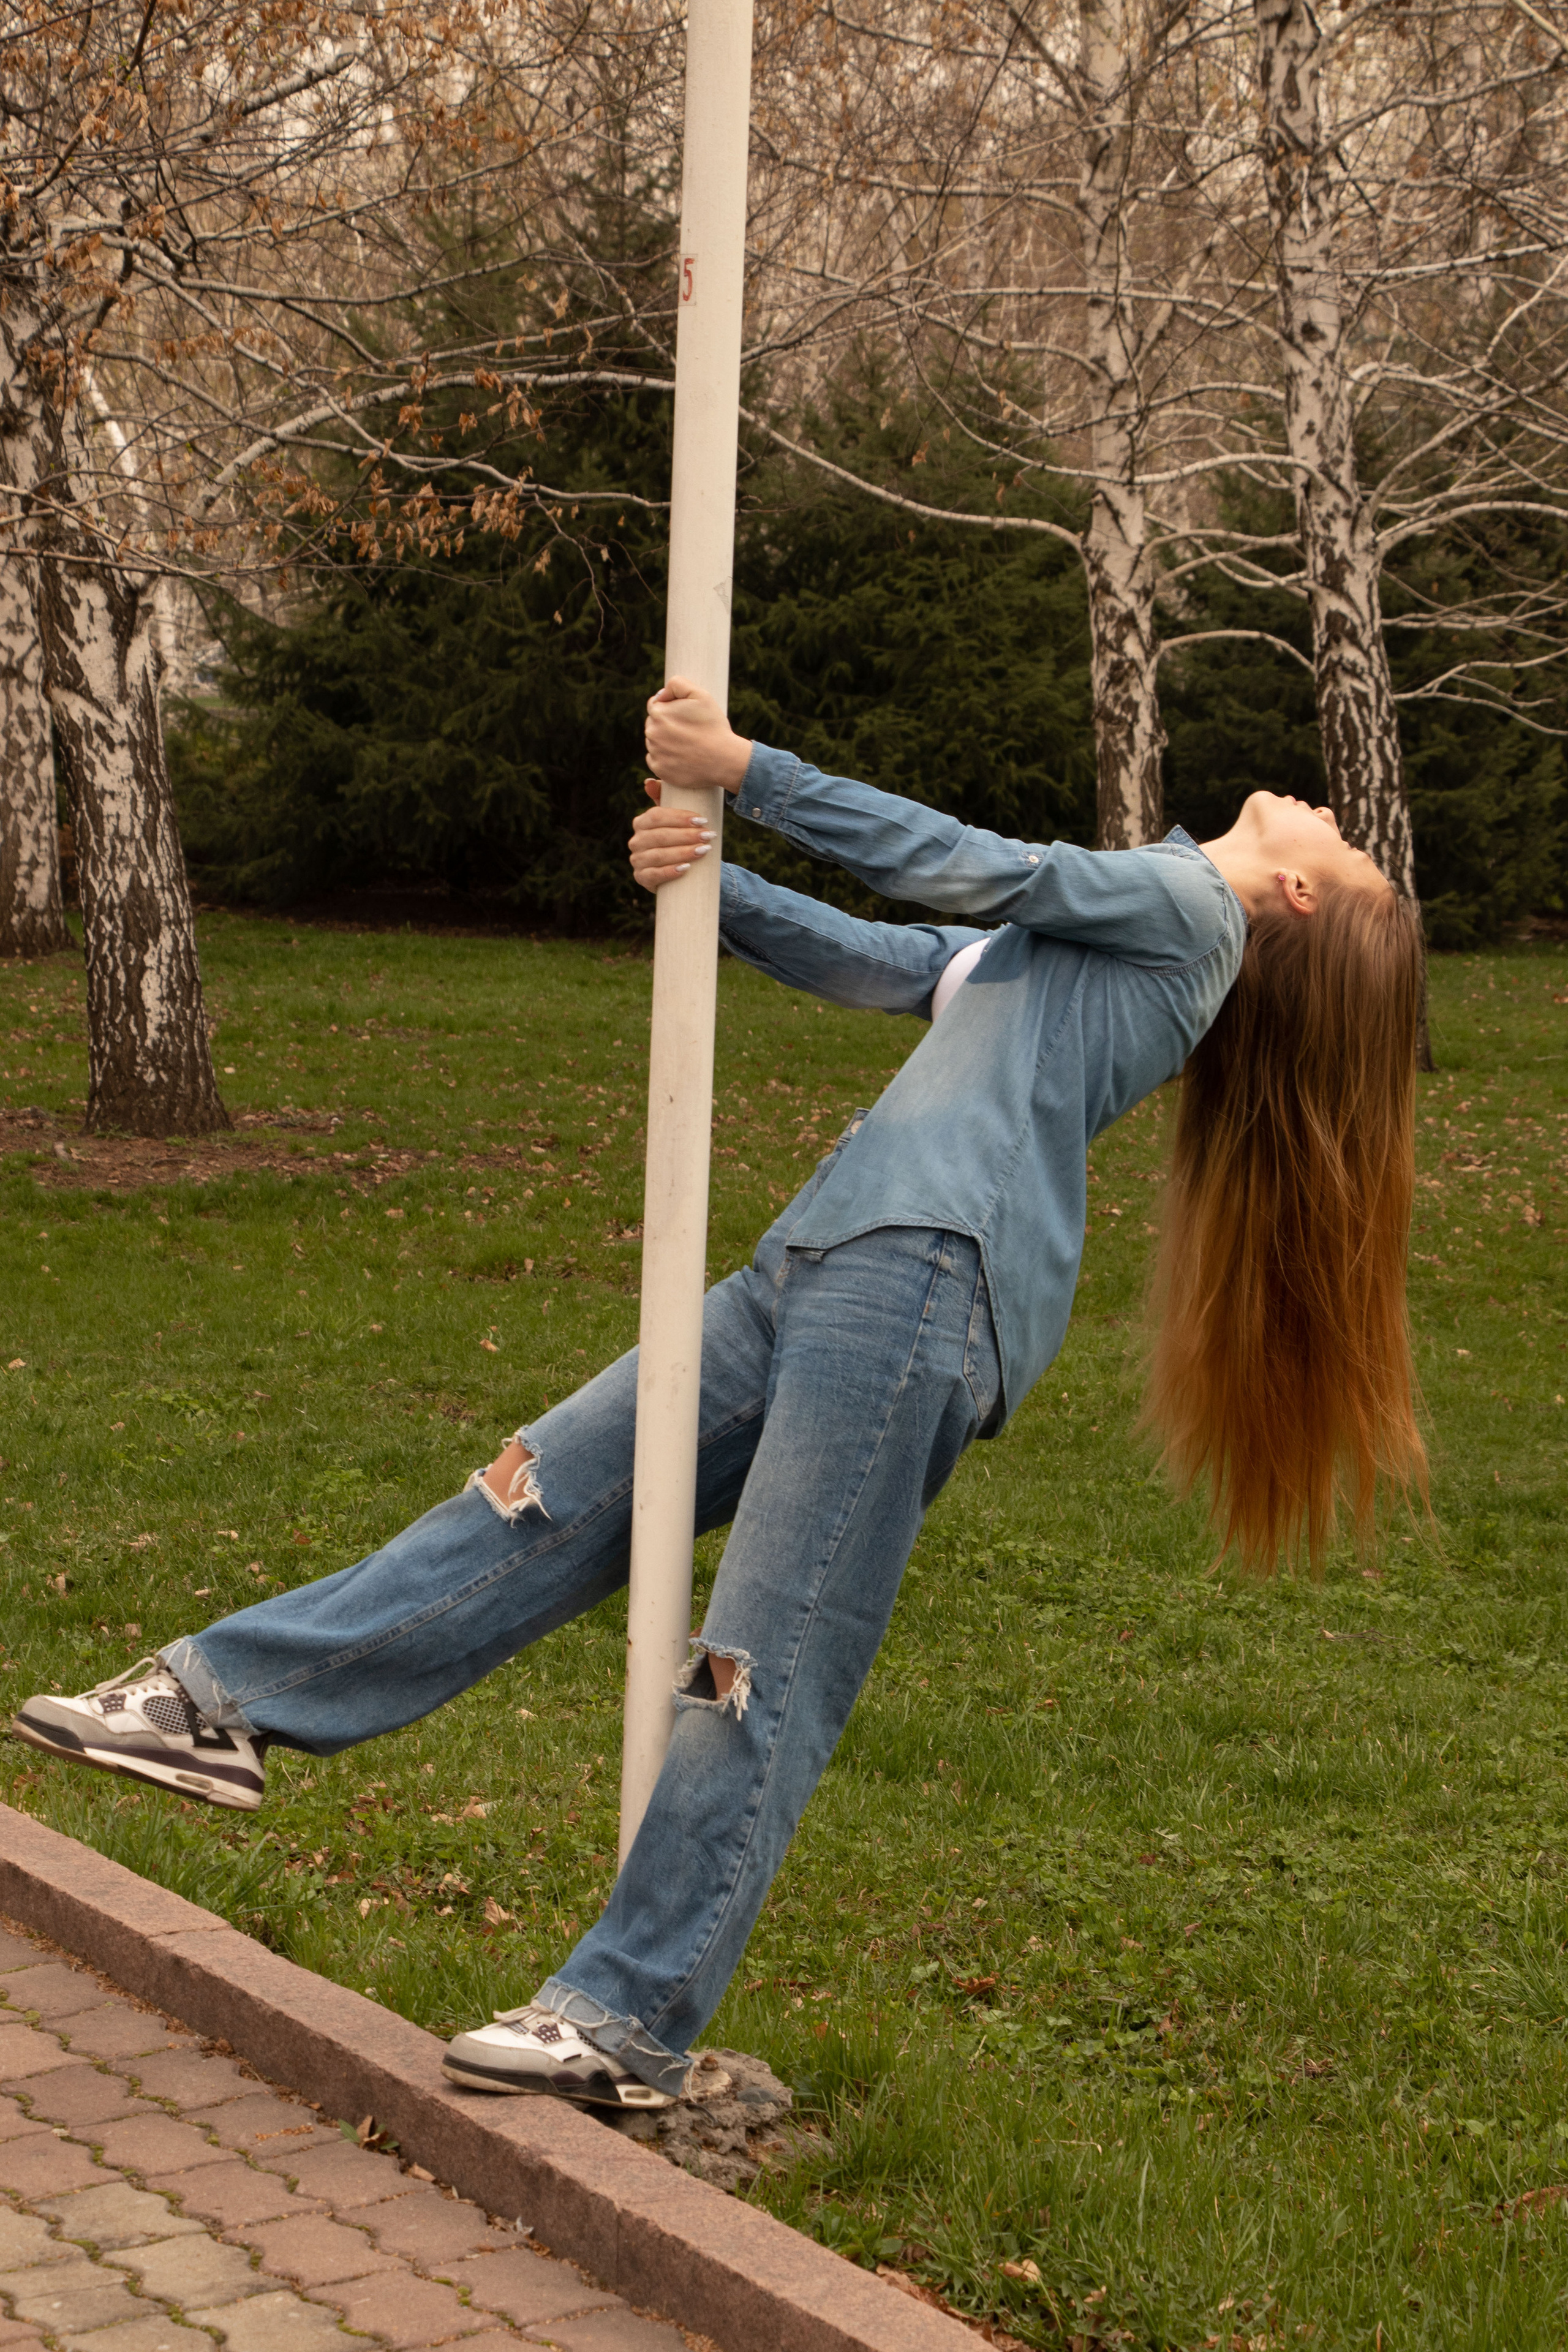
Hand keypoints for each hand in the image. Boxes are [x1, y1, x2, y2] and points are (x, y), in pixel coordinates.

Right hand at [629, 784, 713, 891]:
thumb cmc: (678, 837)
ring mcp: (637, 860)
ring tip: (704, 850)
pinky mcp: (642, 878)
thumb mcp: (674, 819)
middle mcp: (636, 841)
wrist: (680, 868)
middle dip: (686, 836)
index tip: (702, 820)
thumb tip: (649, 781)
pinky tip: (686, 868)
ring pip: (658, 855)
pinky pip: (654, 875)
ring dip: (683, 852)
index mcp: (641, 823)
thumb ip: (664, 797)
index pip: (657, 816)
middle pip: (660, 836)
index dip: (679, 818)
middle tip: (708, 835)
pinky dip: (670, 871)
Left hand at [644, 677, 751, 793]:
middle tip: (688, 731)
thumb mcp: (700, 695)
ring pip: (655, 742)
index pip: (655, 705)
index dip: (670, 708)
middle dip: (667, 725)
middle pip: (653, 724)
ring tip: (687, 744)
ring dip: (665, 742)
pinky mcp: (659, 769)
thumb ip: (677, 684)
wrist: (724, 759)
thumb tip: (660, 694)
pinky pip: (656, 760)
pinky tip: (681, 756)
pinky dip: (665, 758)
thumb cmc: (713, 726)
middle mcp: (652, 732)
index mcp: (658, 712)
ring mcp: (655, 752)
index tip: (685, 716)